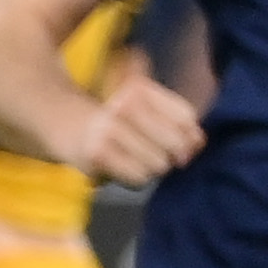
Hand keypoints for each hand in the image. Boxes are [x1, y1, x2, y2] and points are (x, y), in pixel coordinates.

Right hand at [79, 75, 209, 185]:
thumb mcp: (150, 110)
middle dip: (174, 155)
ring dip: (154, 168)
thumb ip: (181, 123)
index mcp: (140, 89)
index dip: (192, 137)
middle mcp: (124, 104)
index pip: (186, 118)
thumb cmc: (122, 122)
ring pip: (159, 164)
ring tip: (138, 158)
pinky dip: (137, 178)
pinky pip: (139, 178)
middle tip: (160, 153)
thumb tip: (198, 143)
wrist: (69, 126)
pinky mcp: (97, 153)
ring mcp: (108, 128)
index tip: (188, 143)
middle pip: (176, 143)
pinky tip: (125, 167)